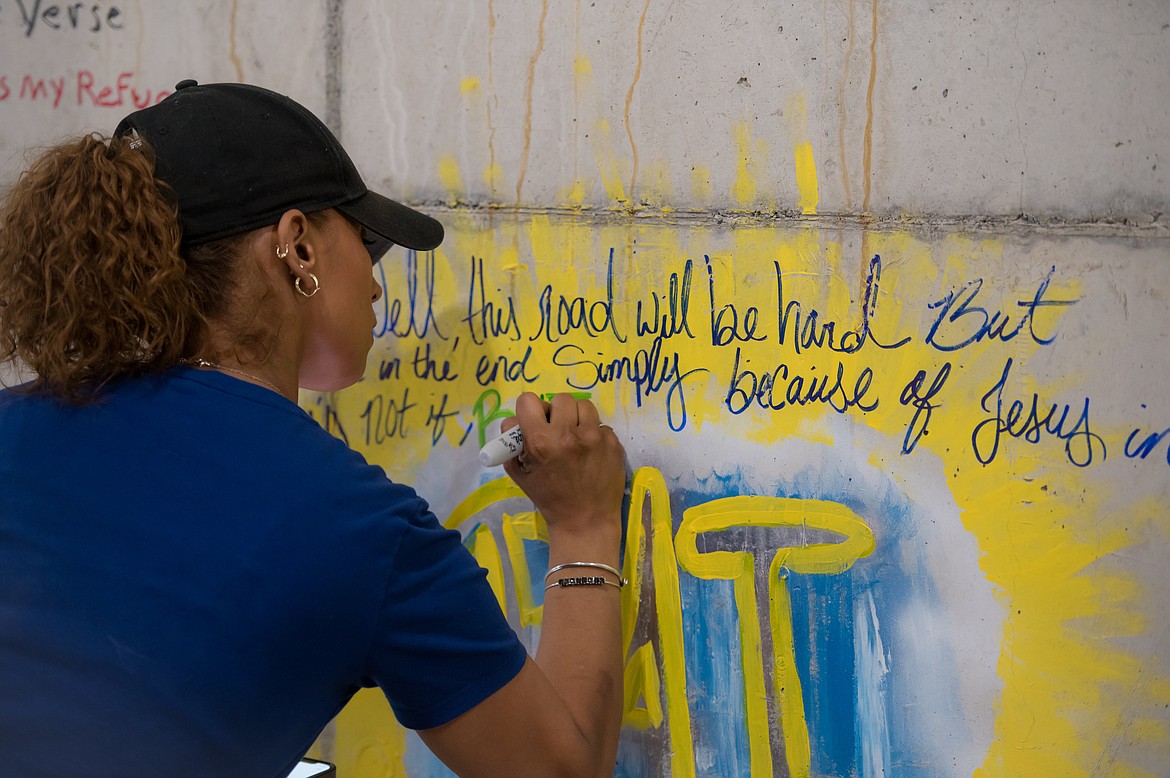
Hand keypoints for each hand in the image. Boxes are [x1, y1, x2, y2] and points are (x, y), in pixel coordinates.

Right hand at [501, 392, 624, 536]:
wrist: (585, 522)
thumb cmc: (549, 498)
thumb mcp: (519, 473)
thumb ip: (512, 443)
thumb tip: (515, 420)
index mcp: (541, 441)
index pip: (529, 400)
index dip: (529, 409)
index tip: (535, 421)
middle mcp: (568, 435)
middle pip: (560, 399)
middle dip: (556, 412)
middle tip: (557, 429)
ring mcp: (595, 438)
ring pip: (584, 406)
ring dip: (577, 418)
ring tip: (576, 436)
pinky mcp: (613, 443)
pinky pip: (601, 425)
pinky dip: (595, 435)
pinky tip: (591, 452)